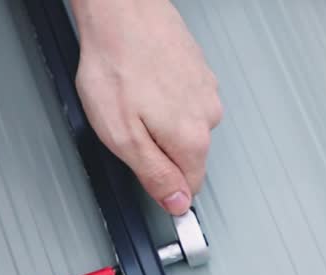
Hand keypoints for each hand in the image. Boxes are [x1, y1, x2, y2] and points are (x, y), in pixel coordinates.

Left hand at [72, 0, 221, 214]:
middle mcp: (208, 114)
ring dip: (158, 122)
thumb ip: (154, 176)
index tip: (146, 180)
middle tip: (126, 128)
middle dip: (156, 151)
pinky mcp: (197, 70)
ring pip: (183, 127)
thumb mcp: (123, 138)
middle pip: (185, 156)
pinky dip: (161, 97)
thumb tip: (176, 204)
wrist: (122, 12)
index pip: (189, 187)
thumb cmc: (116, 67)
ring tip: (131, 100)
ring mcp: (206, 89)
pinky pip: (181, 100)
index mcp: (192, 138)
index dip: (164, 189)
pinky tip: (141, 83)